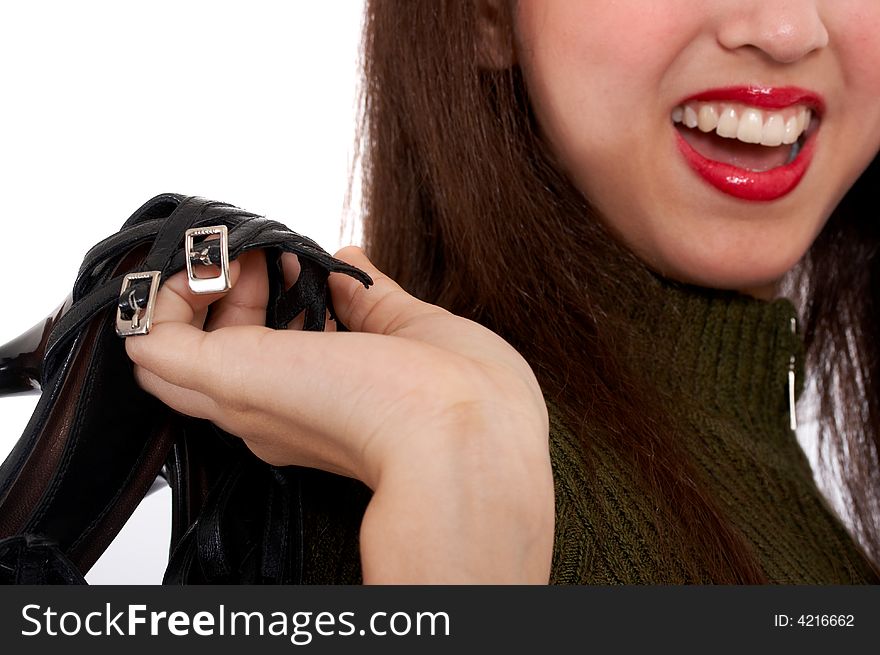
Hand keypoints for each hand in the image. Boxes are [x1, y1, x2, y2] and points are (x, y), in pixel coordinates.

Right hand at [124, 246, 553, 582]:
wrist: (468, 433)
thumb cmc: (463, 398)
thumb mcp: (412, 330)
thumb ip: (369, 297)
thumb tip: (348, 257)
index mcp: (315, 405)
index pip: (257, 357)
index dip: (267, 297)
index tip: (299, 260)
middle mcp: (271, 410)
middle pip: (203, 353)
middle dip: (225, 288)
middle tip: (262, 253)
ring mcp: (246, 396)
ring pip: (167, 347)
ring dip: (192, 285)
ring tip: (239, 252)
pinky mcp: (227, 377)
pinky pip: (154, 337)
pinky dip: (163, 293)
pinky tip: (210, 264)